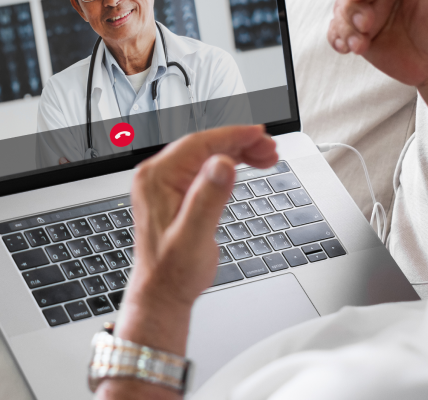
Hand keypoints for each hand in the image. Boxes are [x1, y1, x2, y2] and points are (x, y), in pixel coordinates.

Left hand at [114, 126, 276, 351]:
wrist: (162, 293)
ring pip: (207, 155)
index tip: (259, 134)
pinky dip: (228, 165)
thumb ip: (208, 199)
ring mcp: (165, 183)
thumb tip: (222, 164)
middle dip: (240, 143)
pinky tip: (247, 166)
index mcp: (157, 178)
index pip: (199, 143)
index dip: (233, 136)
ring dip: (237, 152)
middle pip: (205, 146)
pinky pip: (204, 168)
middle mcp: (157, 176)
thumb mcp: (194, 236)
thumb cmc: (173, 271)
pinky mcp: (176, 192)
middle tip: (270, 149)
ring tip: (267, 157)